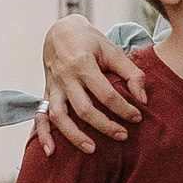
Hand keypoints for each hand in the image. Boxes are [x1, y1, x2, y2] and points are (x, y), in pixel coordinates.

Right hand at [42, 15, 140, 154]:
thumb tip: (142, 99)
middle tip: (123, 136)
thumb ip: (131, 72)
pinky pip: (39, 117)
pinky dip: (43, 135)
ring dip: (74, 136)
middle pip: (84, 109)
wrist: (60, 31)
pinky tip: (51, 152)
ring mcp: (53, 87)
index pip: (105, 94)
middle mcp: (65, 77)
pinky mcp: (46, 94)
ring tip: (92, 150)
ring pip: (59, 116)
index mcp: (83, 63)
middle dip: (105, 126)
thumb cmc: (90, 41)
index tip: (137, 117)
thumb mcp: (112, 50)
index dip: (123, 108)